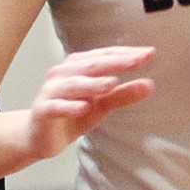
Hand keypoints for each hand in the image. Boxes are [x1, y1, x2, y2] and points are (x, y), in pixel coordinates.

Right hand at [23, 46, 153, 160]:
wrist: (38, 136)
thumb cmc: (71, 114)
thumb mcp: (102, 105)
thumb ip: (123, 94)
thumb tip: (150, 85)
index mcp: (78, 66)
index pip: (104, 55)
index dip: (126, 53)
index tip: (149, 53)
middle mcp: (63, 73)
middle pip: (91, 65)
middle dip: (116, 62)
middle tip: (138, 61)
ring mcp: (51, 91)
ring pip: (73, 84)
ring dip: (92, 83)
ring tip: (112, 83)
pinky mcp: (42, 111)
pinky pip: (56, 107)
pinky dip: (69, 106)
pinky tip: (83, 108)